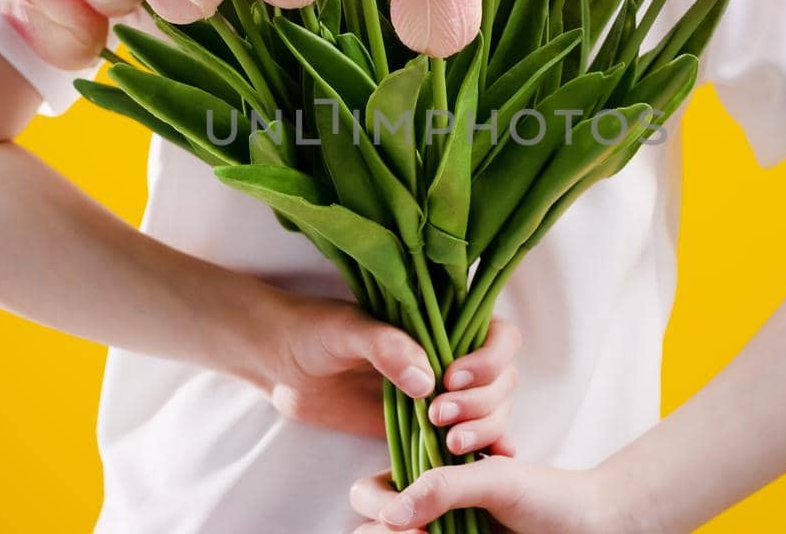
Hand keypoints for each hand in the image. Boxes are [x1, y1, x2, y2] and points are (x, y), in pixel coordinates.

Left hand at [260, 291, 520, 445]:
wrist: (283, 363)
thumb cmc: (315, 331)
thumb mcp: (347, 329)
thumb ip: (386, 347)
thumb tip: (426, 381)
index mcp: (444, 323)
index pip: (499, 337)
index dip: (489, 360)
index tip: (452, 378)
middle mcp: (453, 357)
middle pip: (502, 381)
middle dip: (482, 403)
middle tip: (439, 416)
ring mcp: (442, 395)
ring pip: (492, 413)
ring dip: (483, 429)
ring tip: (451, 444)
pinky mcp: (425, 426)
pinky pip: (466, 439)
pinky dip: (483, 450)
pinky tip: (487, 461)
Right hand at [349, 456, 621, 533]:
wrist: (589, 526)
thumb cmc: (545, 495)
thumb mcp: (494, 478)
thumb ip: (445, 484)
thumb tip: (394, 514)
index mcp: (426, 479)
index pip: (371, 490)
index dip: (378, 501)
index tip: (402, 513)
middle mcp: (425, 512)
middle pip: (368, 525)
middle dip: (380, 530)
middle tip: (419, 533)